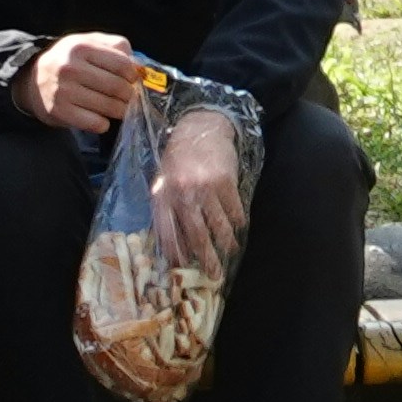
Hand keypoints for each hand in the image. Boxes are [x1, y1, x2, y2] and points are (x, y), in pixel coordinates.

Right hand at [28, 33, 142, 135]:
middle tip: (129, 98)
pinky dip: (103, 123)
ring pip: (109, 107)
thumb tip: (139, 66)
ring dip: (120, 110)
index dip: (134, 75)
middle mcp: (71, 68)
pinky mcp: (59, 112)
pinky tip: (100, 118)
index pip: (122, 64)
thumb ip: (115, 46)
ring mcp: (64, 91)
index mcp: (81, 47)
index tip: (134, 80)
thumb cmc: (68, 60)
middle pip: (118, 87)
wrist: (32, 80)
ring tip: (118, 108)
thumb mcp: (87, 42)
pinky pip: (95, 123)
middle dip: (129, 95)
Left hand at [154, 99, 248, 271]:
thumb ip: (165, 208)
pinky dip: (237, 220)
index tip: (182, 268)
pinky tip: (239, 226)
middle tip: (215, 274)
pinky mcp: (225, 180)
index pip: (166, 233)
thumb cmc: (177, 158)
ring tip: (231, 251)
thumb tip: (172, 243)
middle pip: (195, 234)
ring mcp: (204, 187)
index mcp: (162, 195)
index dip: (174, 253)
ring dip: (225, 242)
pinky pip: (233, 208)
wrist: (199, 127)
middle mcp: (182, 193)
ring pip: (217, 224)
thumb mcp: (162, 181)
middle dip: (206, 258)